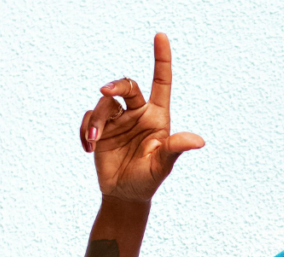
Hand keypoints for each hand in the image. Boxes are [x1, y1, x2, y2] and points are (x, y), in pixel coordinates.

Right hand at [79, 33, 203, 201]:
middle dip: (116, 86)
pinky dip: (84, 130)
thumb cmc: (148, 180)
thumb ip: (175, 150)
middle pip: (127, 86)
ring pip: (104, 104)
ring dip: (96, 121)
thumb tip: (198, 141)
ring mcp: (119, 120)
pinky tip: (87, 148)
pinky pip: (88, 117)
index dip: (161, 59)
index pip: (161, 82)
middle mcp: (139, 113)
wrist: (124, 195)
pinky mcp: (100, 128)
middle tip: (105, 91)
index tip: (160, 35)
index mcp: (158, 117)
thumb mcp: (162, 166)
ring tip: (93, 142)